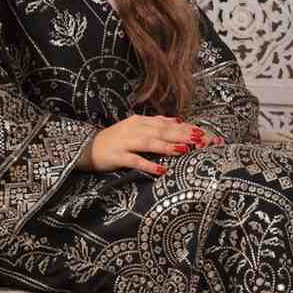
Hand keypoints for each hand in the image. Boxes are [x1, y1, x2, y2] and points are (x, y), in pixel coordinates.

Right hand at [83, 114, 223, 175]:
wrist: (87, 147)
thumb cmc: (116, 140)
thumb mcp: (137, 128)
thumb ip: (157, 124)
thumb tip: (179, 121)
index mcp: (141, 121)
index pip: (168, 124)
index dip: (187, 128)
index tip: (205, 134)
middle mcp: (135, 129)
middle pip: (162, 131)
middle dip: (183, 135)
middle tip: (201, 140)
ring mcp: (125, 142)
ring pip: (149, 143)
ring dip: (167, 146)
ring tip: (184, 150)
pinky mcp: (117, 156)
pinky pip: (134, 161)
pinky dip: (148, 165)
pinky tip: (160, 171)